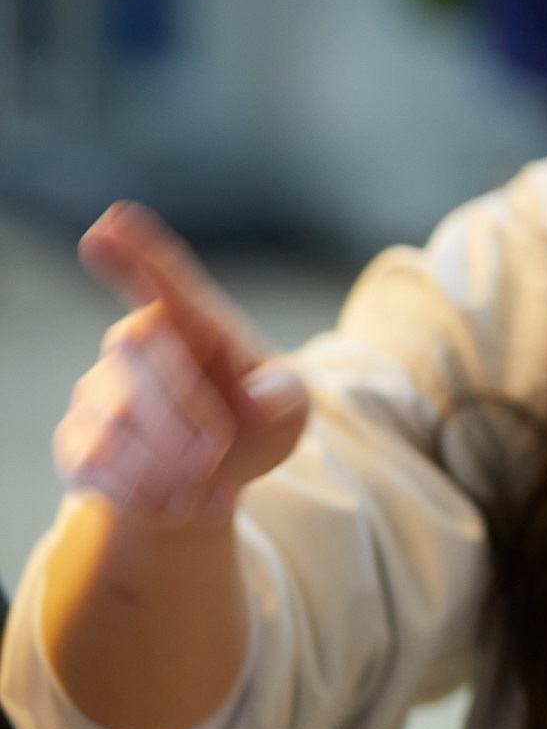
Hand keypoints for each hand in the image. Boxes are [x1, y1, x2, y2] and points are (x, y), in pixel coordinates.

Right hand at [54, 202, 309, 533]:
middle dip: (180, 411)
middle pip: (137, 354)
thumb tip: (259, 399)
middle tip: (216, 454)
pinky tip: (180, 503)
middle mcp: (136, 344)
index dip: (135, 251)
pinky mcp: (78, 442)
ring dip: (164, 464)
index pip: (161, 277)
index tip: (110, 225)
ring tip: (208, 488)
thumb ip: (284, 396)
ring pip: (113, 420)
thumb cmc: (254, 420)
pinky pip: (94, 464)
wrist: (214, 479)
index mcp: (193, 320)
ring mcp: (99, 391)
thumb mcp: (288, 406)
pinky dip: (142, 492)